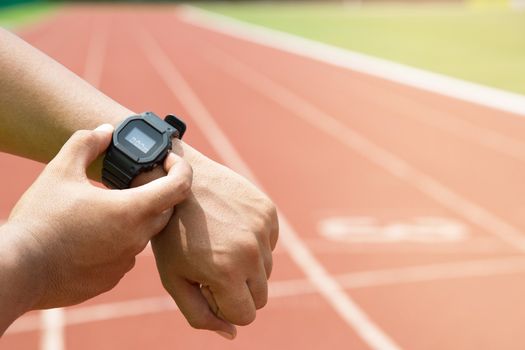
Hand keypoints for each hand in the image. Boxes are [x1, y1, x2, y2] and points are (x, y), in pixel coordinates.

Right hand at [4, 124, 191, 308]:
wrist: (18, 270)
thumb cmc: (40, 220)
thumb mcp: (60, 171)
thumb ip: (86, 144)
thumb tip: (104, 131)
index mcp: (132, 210)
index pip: (180, 187)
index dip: (181, 169)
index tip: (167, 161)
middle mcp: (136, 238)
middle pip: (165, 210)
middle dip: (157, 193)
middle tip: (134, 182)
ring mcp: (125, 262)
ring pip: (143, 234)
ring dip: (134, 219)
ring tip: (105, 208)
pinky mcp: (110, 278)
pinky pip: (124, 256)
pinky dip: (117, 242)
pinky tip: (92, 236)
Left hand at [150, 147, 277, 338]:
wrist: (177, 180)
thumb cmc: (171, 233)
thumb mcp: (174, 279)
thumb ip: (200, 315)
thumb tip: (232, 334)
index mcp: (227, 272)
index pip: (246, 315)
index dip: (224, 306)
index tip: (207, 287)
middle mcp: (251, 251)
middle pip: (261, 296)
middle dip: (240, 290)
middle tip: (214, 268)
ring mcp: (262, 228)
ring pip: (267, 270)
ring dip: (248, 267)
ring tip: (220, 245)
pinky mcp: (268, 211)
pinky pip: (269, 244)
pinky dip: (254, 243)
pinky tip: (230, 227)